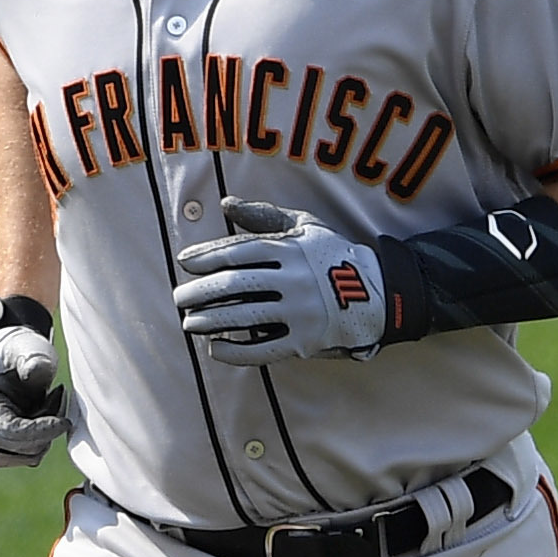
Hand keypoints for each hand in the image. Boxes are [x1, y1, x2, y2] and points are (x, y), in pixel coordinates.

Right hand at [0, 317, 64, 466]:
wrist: (2, 360)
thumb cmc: (14, 353)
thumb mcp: (25, 349)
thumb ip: (33, 360)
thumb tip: (35, 371)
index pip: (12, 433)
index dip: (43, 431)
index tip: (66, 422)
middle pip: (23, 448)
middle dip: (47, 426)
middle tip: (57, 395)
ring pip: (29, 455)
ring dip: (45, 432)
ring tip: (48, 400)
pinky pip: (29, 456)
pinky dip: (40, 438)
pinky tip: (41, 412)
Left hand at [173, 202, 386, 364]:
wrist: (378, 294)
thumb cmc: (332, 256)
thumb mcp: (305, 226)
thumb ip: (265, 215)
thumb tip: (226, 204)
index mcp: (291, 249)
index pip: (239, 251)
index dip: (207, 257)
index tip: (184, 262)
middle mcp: (294, 280)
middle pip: (235, 285)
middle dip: (201, 292)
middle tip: (179, 297)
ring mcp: (300, 312)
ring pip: (244, 317)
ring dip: (211, 321)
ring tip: (189, 323)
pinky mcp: (305, 340)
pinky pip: (263, 349)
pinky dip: (236, 351)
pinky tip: (215, 349)